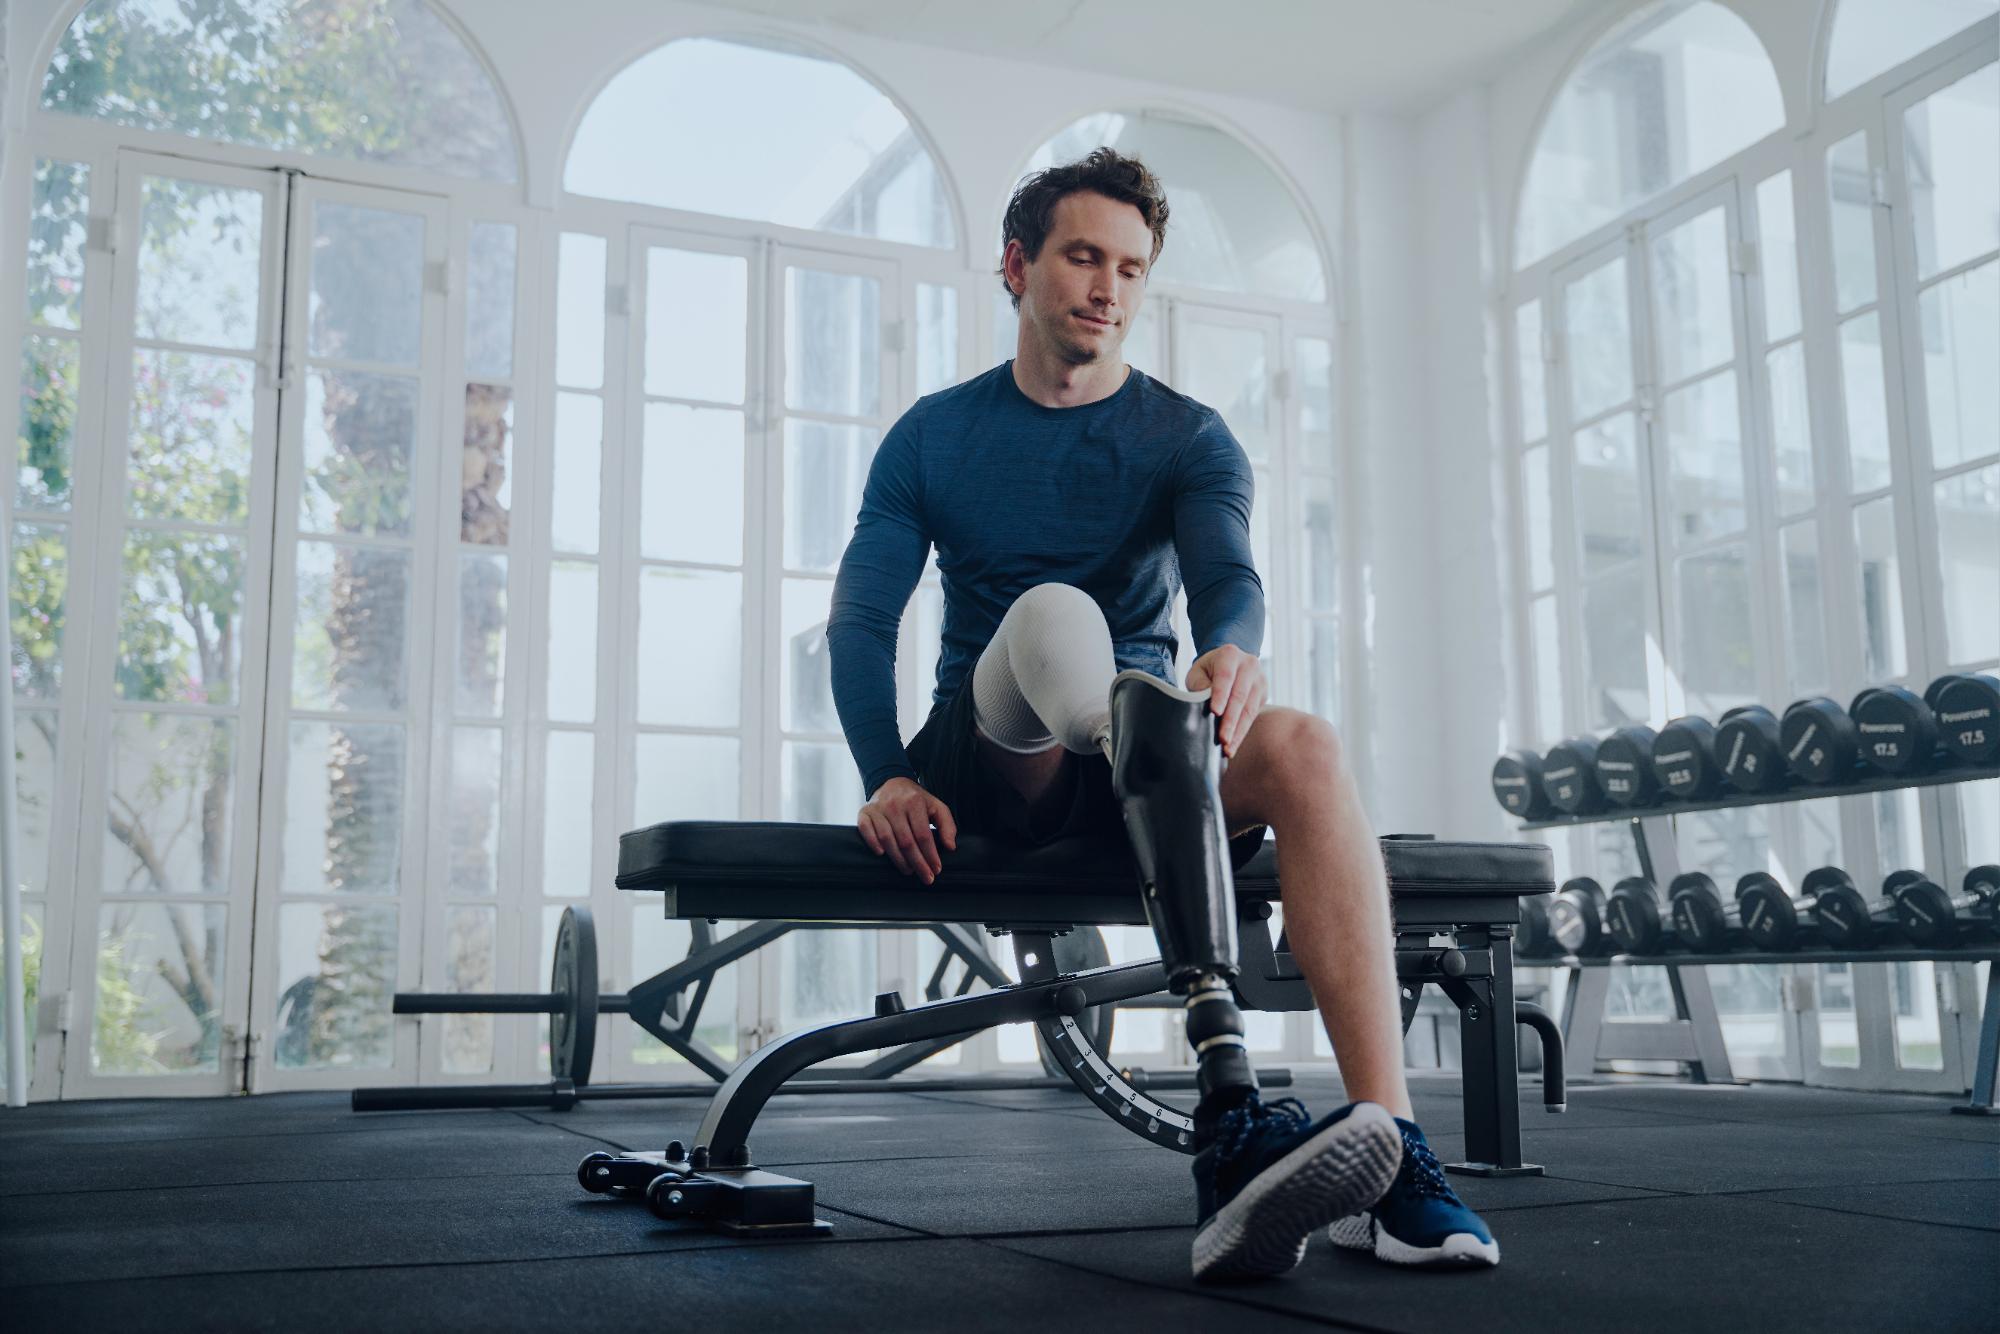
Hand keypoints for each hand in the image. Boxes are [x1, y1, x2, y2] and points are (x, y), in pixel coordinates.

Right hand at [858, 777, 957, 885]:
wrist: (891, 782)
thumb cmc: (916, 799)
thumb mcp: (936, 806)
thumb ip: (947, 825)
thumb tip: (950, 847)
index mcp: (914, 802)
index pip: (923, 835)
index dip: (930, 855)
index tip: (936, 869)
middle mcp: (894, 805)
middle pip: (906, 841)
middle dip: (918, 863)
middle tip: (926, 877)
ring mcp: (877, 809)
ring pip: (887, 839)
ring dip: (898, 859)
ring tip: (909, 870)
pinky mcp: (864, 813)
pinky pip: (866, 830)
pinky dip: (872, 843)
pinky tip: (882, 854)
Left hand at [1185, 645, 1265, 759]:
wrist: (1230, 663)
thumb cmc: (1209, 670)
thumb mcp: (1198, 672)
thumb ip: (1200, 686)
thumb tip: (1206, 707)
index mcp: (1230, 654)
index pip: (1225, 677)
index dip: (1220, 695)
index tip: (1215, 712)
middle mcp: (1249, 665)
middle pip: (1239, 696)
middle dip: (1230, 721)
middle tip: (1222, 739)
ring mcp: (1260, 680)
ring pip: (1249, 709)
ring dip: (1238, 731)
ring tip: (1228, 748)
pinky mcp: (1264, 694)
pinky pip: (1253, 716)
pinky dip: (1242, 731)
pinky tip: (1234, 744)